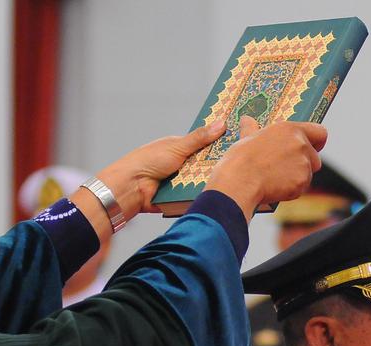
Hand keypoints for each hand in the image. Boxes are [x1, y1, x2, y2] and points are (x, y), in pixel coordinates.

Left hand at [72, 122, 228, 235]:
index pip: (205, 144)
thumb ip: (200, 138)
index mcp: (180, 147)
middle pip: (207, 163)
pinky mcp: (180, 196)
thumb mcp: (177, 146)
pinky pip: (196, 194)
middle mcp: (182, 163)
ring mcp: (182, 180)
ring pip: (203, 180)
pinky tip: (216, 192)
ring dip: (209, 180)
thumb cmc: (148, 161)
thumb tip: (220, 124)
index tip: (237, 140)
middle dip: (217, 164)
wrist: (132, 188)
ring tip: (231, 178)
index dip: (219, 143)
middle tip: (238, 162)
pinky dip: (201, 194)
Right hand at [205, 116, 326, 221]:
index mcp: (290, 130)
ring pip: (308, 174)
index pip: (320, 132)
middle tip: (284, 168)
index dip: (316, 141)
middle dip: (304, 164)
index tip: (312, 147)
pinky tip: (275, 187)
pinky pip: (301, 188)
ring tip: (275, 178)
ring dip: (297, 177)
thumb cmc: (241, 159)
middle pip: (315, 158)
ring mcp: (304, 165)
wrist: (240, 181)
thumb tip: (246, 120)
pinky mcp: (302, 183)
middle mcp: (301, 145)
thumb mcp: (246, 138)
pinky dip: (291, 190)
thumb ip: (252, 128)